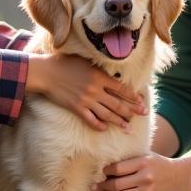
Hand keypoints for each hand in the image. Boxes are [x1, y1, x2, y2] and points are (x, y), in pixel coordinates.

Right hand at [25, 53, 145, 130]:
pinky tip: (105, 128)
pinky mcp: (76, 108)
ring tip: (128, 127)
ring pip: (107, 114)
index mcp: (100, 76)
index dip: (133, 96)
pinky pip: (91, 120)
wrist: (46, 73)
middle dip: (132, 110)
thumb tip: (113, 75)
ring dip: (119, 121)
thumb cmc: (65, 63)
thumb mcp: (85, 62)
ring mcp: (86, 100)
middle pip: (118, 103)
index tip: (141, 101)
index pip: (121, 88)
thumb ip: (99, 70)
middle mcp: (96, 90)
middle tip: (144, 114)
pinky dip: (99, 125)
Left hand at [93, 152, 187, 190]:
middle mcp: (145, 178)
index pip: (117, 168)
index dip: (106, 171)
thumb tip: (106, 166)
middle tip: (96, 184)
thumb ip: (129, 160)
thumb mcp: (146, 156)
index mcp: (143, 163)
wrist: (180, 177)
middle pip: (116, 185)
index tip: (102, 171)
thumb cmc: (159, 164)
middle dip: (103, 185)